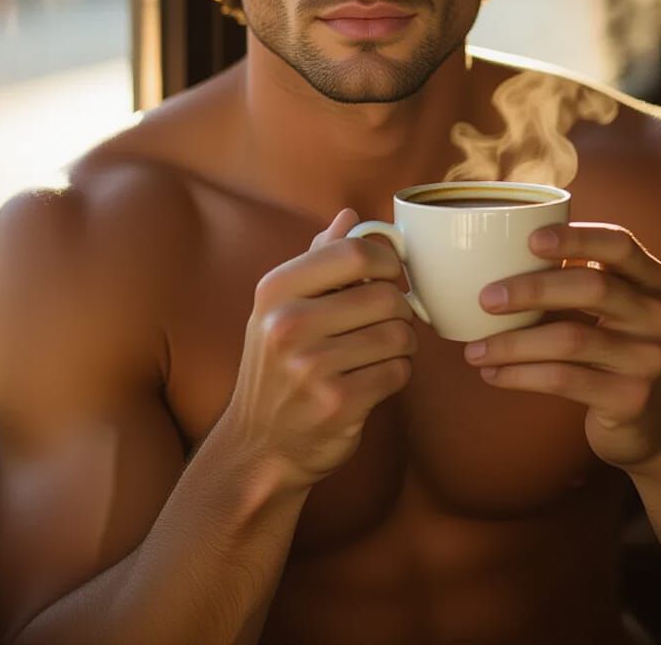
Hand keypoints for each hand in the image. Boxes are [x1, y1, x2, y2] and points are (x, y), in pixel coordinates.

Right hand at [224, 209, 416, 491]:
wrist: (259, 445)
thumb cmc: (279, 366)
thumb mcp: (283, 307)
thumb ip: (318, 258)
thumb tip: (351, 215)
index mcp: (276, 290)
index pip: (353, 252)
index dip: (386, 260)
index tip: (389, 275)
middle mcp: (288, 324)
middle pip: (385, 295)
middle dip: (400, 308)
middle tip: (389, 320)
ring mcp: (311, 367)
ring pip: (398, 334)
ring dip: (401, 343)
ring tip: (381, 350)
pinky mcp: (338, 404)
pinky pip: (398, 372)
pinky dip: (397, 373)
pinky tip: (375, 378)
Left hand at [463, 222, 660, 472]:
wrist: (658, 424)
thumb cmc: (615, 350)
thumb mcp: (612, 309)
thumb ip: (576, 280)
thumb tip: (498, 256)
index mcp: (651, 281)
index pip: (619, 245)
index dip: (576, 238)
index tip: (530, 239)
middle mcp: (658, 316)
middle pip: (592, 288)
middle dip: (532, 289)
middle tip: (485, 298)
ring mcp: (648, 359)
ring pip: (570, 339)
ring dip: (513, 343)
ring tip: (474, 350)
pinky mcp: (630, 399)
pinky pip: (564, 380)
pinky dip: (521, 375)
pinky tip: (493, 374)